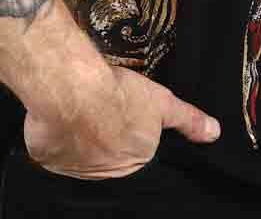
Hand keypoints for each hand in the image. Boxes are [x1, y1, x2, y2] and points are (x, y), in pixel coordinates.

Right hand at [23, 63, 220, 179]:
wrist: (74, 90)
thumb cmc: (119, 95)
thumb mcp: (162, 102)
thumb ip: (187, 120)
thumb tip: (214, 133)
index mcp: (132, 160)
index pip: (132, 151)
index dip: (126, 130)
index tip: (119, 115)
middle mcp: (103, 171)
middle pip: (104, 153)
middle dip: (103, 134)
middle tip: (99, 107)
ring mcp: (72, 167)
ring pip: (76, 151)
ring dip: (77, 134)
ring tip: (78, 106)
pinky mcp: (46, 157)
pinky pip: (49, 148)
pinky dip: (52, 134)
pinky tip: (58, 114)